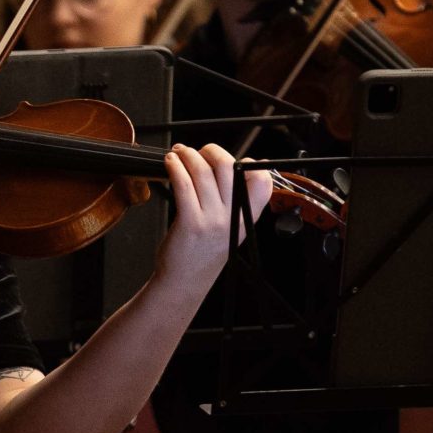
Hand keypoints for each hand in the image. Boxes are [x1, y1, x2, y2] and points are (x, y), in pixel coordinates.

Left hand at [152, 143, 274, 300]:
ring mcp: (212, 220)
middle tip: (198, 151)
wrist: (184, 282)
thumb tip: (254, 165)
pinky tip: (170, 163)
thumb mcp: (232, 228)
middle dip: (211, 151)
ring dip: (187, 155)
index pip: (262, 182)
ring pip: (203, 172)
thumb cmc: (204, 253)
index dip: (251, 164)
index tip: (235, 158)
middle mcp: (232, 217)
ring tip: (178, 153)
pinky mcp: (190, 222)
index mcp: (246, 217)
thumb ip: (240, 200)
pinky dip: (175, 167)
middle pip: (229, 167)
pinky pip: (183, 184)